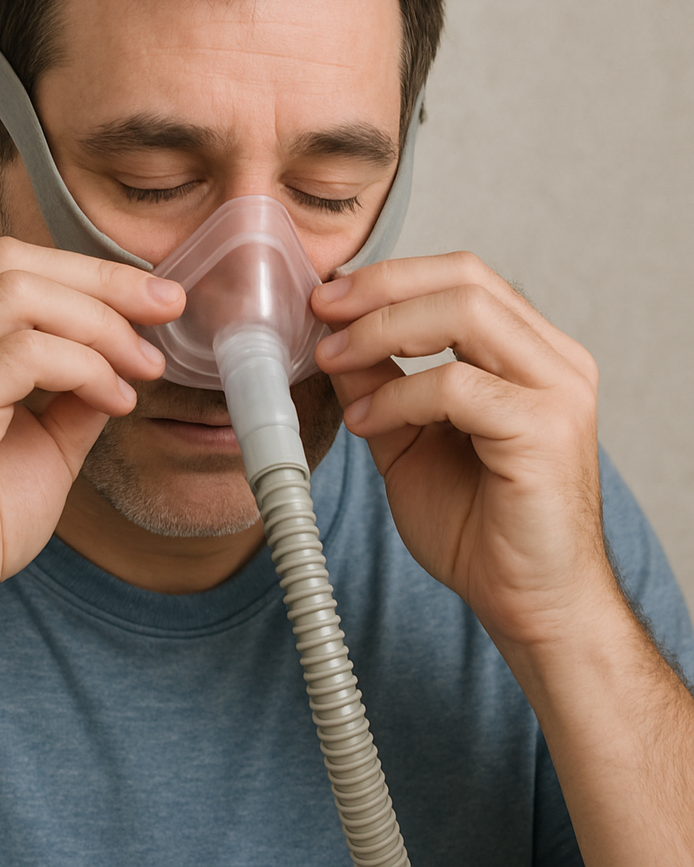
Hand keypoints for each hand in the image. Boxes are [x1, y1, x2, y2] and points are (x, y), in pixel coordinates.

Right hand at [0, 237, 184, 636]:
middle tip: (168, 308)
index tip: (153, 299)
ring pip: (22, 296)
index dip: (87, 273)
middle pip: (15, 264)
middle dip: (104, 280)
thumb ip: (74, 394)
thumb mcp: (41, 444)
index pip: (9, 268)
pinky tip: (115, 401)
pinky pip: (26, 354)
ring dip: (102, 325)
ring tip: (144, 367)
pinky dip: (86, 368)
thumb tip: (124, 359)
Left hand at [311, 252, 610, 649]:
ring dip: (381, 330)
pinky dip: (397, 395)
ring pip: (465, 313)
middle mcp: (553, 360)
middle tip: (321, 309)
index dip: (389, 277)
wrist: (524, 601)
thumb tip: (330, 335)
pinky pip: (456, 386)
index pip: (461, 277)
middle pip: (465, 278)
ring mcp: (557, 390)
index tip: (326, 297)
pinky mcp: (546, 430)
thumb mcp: (406, 437)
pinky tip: (366, 423)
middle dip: (381, 287)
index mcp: (527, 352)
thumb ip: (377, 383)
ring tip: (332, 359)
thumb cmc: (477, 524)